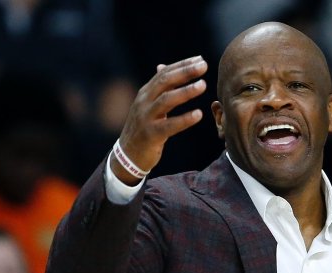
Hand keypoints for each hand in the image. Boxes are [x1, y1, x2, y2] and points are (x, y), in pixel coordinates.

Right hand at [111, 56, 207, 184]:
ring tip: (203, 85)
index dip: (182, 65)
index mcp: (145, 93)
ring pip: (166, 100)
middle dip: (184, 72)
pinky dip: (184, 119)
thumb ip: (158, 88)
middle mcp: (144, 102)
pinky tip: (198, 114)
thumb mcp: (148, 105)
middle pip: (165, 82)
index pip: (164, 74)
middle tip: (204, 66)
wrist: (128, 155)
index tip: (200, 59)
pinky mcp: (150, 135)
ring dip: (185, 92)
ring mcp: (146, 118)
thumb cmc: (143, 128)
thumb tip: (163, 66)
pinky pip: (169, 125)